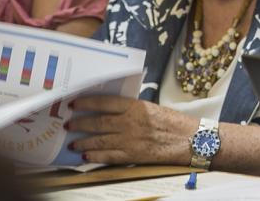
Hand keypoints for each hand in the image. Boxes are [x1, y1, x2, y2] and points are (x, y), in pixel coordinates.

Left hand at [66, 95, 196, 165]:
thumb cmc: (174, 123)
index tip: (73, 104)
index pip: (104, 102)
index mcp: (136, 107)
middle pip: (97, 122)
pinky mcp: (133, 155)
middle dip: (80, 124)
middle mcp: (130, 122)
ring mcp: (130, 140)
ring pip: (99, 140)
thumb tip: (113, 110)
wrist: (190, 140)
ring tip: (73, 144)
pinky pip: (109, 156)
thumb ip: (133, 110)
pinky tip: (87, 157)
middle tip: (68, 124)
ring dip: (83, 142)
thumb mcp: (152, 108)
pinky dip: (95, 157)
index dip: (86, 103)